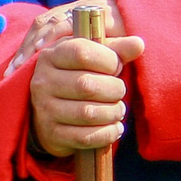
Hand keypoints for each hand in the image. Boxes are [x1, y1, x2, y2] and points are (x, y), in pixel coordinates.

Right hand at [26, 1, 145, 157]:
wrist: (49, 110)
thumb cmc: (78, 76)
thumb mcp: (92, 57)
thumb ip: (116, 49)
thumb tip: (139, 44)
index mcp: (51, 56)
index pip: (82, 53)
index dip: (108, 60)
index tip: (115, 66)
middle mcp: (42, 82)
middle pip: (87, 85)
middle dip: (114, 90)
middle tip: (119, 92)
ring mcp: (44, 109)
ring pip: (88, 113)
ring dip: (113, 113)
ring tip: (118, 110)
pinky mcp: (51, 134)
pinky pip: (86, 137)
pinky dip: (108, 133)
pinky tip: (114, 127)